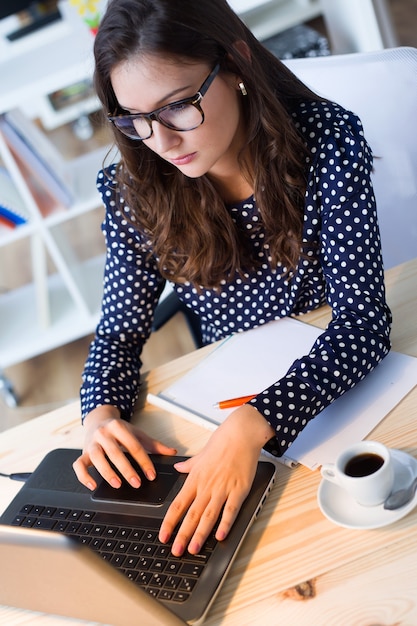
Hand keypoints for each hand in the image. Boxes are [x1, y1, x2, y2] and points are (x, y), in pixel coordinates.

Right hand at [73, 405, 176, 489]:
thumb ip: (154, 444)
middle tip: (137, 483)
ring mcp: (91, 443)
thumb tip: (172, 452)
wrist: (98, 419)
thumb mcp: (136, 433)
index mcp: (118, 427)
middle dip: (126, 469)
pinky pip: (78, 465)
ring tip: (118, 484)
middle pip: (115, 452)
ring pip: (97, 458)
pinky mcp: (82, 453)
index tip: (151, 474)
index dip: (143, 461)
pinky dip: (84, 476)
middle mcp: (103, 433)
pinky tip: (93, 485)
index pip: (133, 445)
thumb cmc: (119, 429)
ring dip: (107, 472)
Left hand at [158, 405, 274, 555]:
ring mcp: (222, 488)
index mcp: (195, 478)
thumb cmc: (222, 442)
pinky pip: (230, 510)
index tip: (163, 536)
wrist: (241, 434)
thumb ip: (189, 465)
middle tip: (176, 551)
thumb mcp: (200, 454)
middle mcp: (206, 486)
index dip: (169, 523)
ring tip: (193, 549)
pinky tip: (220, 536)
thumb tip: (178, 468)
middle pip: (191, 515)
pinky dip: (225, 524)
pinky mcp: (239, 489)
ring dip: (200, 534)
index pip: (177, 505)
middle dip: (182, 535)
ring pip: (208, 516)